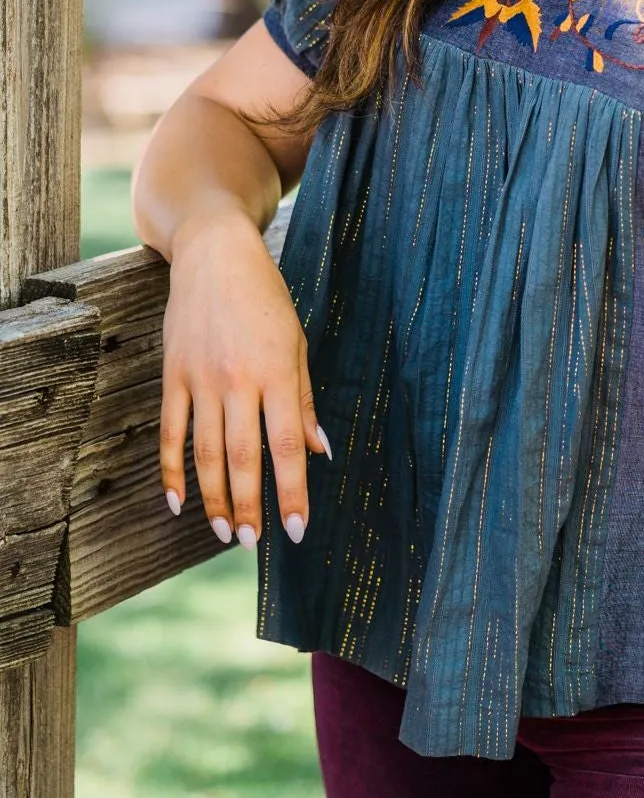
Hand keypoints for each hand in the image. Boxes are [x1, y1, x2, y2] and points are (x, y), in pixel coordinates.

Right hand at [159, 206, 329, 549]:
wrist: (215, 254)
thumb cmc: (265, 299)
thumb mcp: (295, 344)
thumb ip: (303, 402)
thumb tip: (319, 452)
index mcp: (276, 373)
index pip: (285, 446)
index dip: (291, 491)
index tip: (296, 530)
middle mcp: (238, 380)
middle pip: (242, 457)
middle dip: (251, 505)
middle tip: (254, 543)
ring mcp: (200, 379)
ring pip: (205, 452)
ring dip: (214, 498)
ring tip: (225, 532)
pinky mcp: (173, 375)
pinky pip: (171, 432)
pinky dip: (173, 470)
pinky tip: (178, 501)